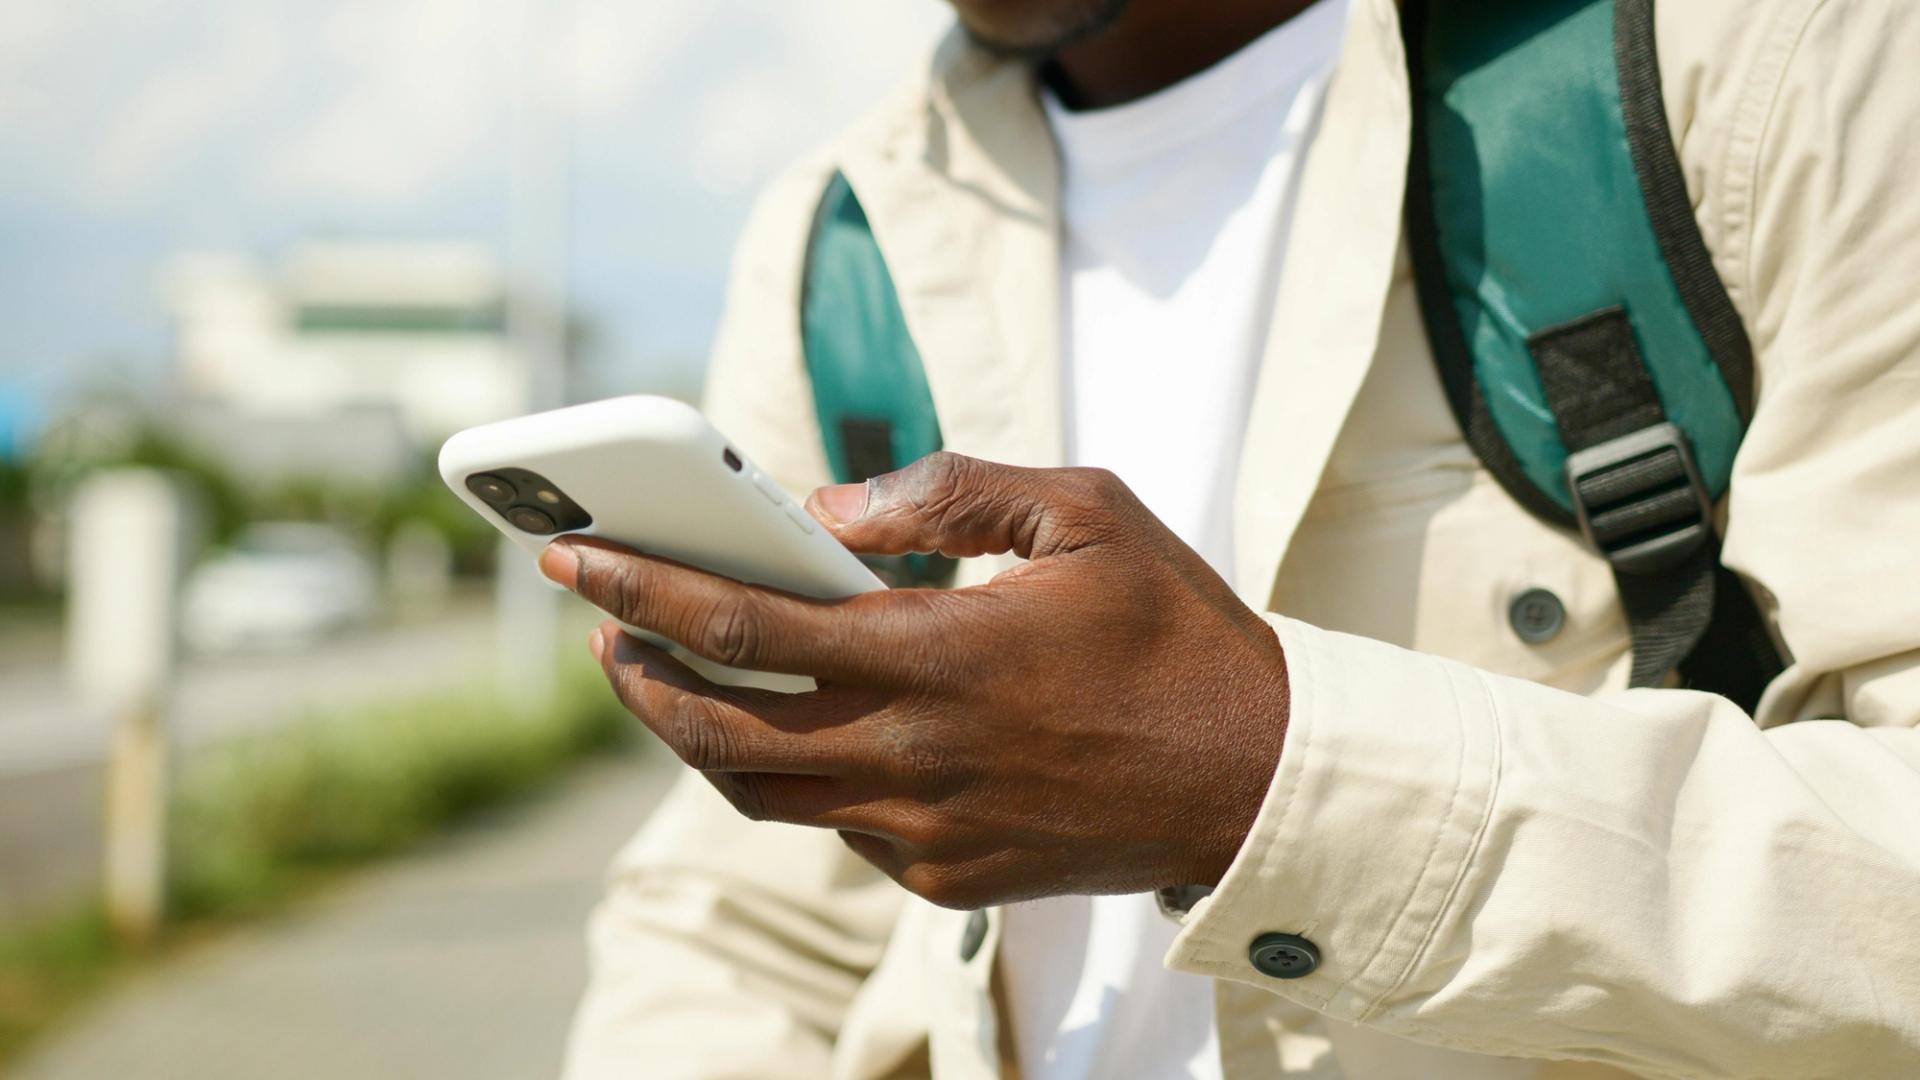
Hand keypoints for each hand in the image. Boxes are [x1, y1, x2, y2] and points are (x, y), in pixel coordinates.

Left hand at [539, 452, 1288, 908]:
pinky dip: (799, 773)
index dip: (642, 587)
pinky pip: (837, 827)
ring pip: (759, 791)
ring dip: (694, 734)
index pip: (745, 623)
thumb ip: (950, 490)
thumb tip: (827, 511)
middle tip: (603, 626)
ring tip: (673, 674)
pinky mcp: (947, 878)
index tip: (574, 559)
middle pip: (717, 728)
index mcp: (941, 654)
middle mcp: (916, 755)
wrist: (1261, 779)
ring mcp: (926, 831)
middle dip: (636, 673)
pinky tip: (808, 725)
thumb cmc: (1178, 631)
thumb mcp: (1086, 510)